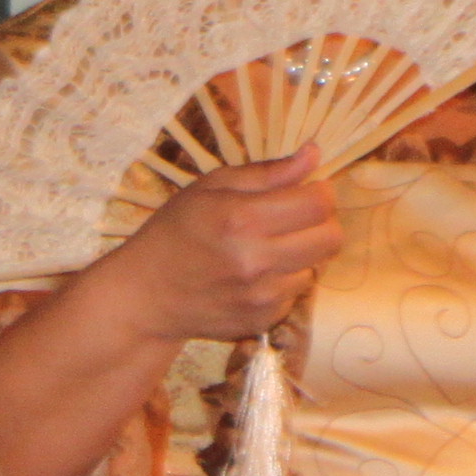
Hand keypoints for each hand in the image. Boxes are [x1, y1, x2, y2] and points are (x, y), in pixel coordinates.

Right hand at [109, 152, 339, 343]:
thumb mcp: (211, 187)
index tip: (308, 190)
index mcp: (242, 218)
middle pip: (330, 239)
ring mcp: (260, 297)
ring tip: (267, 248)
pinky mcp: (261, 322)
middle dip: (321, 223)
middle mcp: (256, 261)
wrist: (146, 295)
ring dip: (301, 255)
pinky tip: (255, 276)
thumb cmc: (176, 231)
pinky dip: (284, 282)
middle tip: (296, 217)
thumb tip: (313, 154)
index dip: (321, 192)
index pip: (319, 204)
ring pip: (315, 268)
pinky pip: (295, 295)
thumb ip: (266, 172)